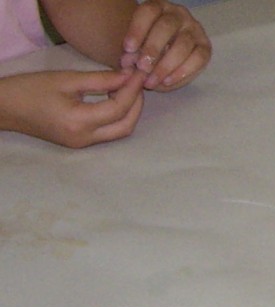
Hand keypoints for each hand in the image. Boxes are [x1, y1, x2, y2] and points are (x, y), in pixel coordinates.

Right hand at [0, 70, 143, 147]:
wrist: (3, 107)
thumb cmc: (29, 89)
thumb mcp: (65, 79)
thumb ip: (100, 79)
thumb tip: (128, 76)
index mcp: (79, 122)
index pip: (118, 108)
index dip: (133, 90)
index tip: (139, 73)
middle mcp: (84, 138)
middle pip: (125, 126)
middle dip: (136, 104)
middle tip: (137, 83)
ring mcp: (82, 144)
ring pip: (119, 132)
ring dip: (129, 112)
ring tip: (128, 88)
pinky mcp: (78, 143)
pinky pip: (107, 133)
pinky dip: (117, 117)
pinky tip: (115, 99)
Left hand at [121, 0, 210, 90]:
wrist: (163, 54)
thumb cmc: (144, 46)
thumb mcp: (135, 45)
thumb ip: (131, 52)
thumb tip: (128, 64)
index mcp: (158, 7)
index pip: (149, 12)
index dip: (138, 29)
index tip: (128, 49)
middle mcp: (179, 14)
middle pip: (167, 27)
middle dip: (153, 48)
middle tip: (141, 67)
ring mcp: (195, 30)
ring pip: (183, 44)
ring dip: (166, 65)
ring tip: (152, 81)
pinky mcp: (205, 47)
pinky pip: (198, 59)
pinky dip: (182, 72)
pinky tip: (167, 81)